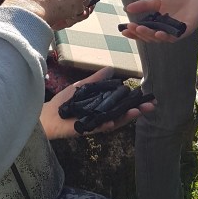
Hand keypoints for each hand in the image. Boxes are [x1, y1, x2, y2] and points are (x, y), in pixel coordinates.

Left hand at [40, 67, 154, 139]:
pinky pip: (96, 129)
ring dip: (125, 118)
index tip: (148, 98)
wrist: (46, 114)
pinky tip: (112, 122)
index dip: (135, 102)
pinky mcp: (84, 130)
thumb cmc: (64, 102)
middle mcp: (101, 117)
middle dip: (136, 111)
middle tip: (150, 106)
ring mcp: (94, 124)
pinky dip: (104, 126)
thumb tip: (112, 68)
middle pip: (122, 114)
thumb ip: (97, 80)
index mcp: (102, 107)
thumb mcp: (82, 87)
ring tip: (136, 112)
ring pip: (113, 122)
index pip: (122, 105)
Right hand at [122, 0, 197, 41]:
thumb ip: (143, 5)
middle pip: (148, 37)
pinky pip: (172, 38)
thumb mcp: (157, 1)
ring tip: (140, 29)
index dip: (133, 32)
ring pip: (158, 39)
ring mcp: (173, 34)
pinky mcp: (183, 33)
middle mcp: (163, 32)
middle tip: (130, 27)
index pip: (142, 32)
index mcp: (156, 25)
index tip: (123, 29)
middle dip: (138, 33)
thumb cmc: (178, 1)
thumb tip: (127, 8)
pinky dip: (165, 37)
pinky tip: (158, 33)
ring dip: (149, 35)